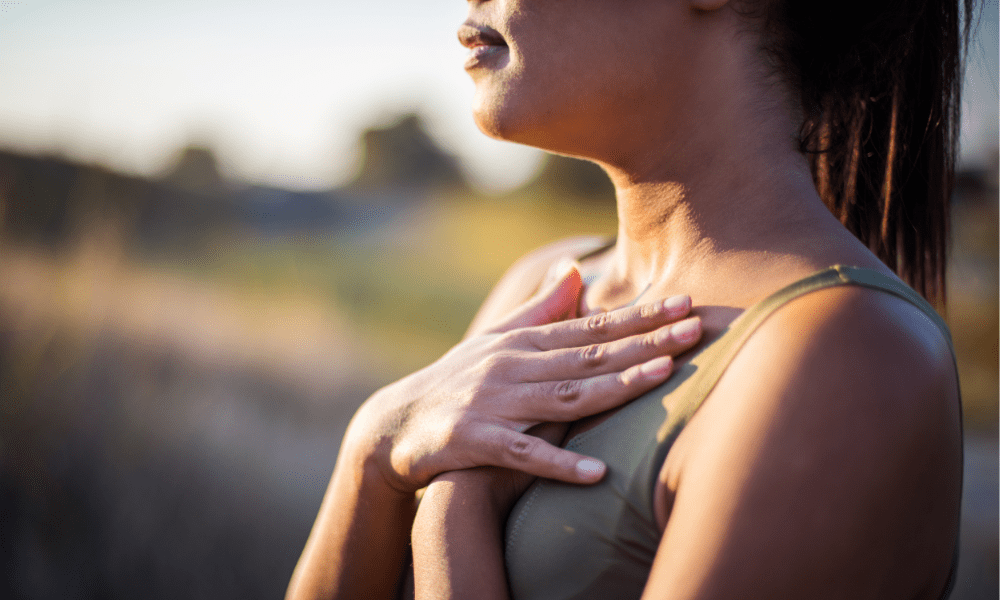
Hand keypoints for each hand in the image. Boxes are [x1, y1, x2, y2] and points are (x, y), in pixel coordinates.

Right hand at [346, 261, 701, 494]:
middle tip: (696, 329)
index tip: (685, 304)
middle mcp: (513, 366)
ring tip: (662, 377)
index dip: (640, 317)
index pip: (592, 328)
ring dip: (615, 387)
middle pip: (589, 355)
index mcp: (524, 343)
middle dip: (646, 342)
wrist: (395, 423)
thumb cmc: (457, 380)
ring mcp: (494, 403)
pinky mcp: (474, 441)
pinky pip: (523, 454)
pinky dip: (559, 463)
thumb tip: (574, 270)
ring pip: (564, 396)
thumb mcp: (496, 340)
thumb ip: (539, 309)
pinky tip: (597, 472)